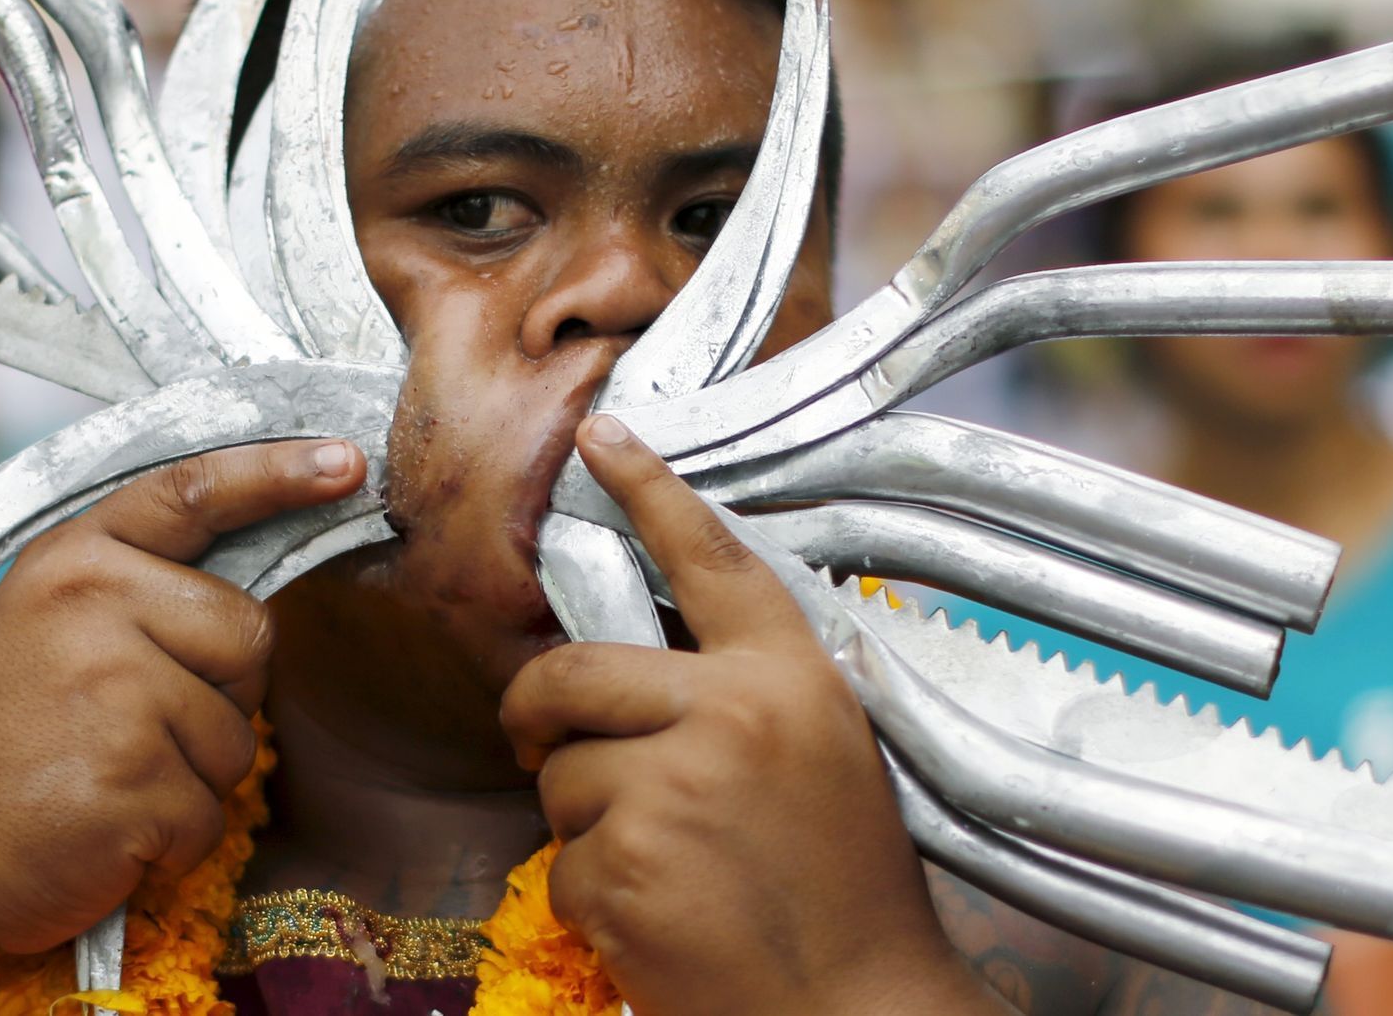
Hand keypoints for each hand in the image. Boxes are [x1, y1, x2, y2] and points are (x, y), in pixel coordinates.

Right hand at [0, 437, 365, 966]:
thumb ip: (139, 589)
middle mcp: (91, 607)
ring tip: (103, 776)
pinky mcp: (131, 781)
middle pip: (250, 632)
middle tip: (126, 726)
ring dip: (191, 775)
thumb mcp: (48, 627)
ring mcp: (112, 693)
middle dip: (219, 692)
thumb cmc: (1, 744)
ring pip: (238, 734)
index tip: (347, 461)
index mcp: (72, 560)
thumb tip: (255, 586)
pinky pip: (212, 811)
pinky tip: (104, 829)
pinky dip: (174, 837)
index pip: (194, 492)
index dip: (277, 473)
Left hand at [501, 415, 1002, 1014]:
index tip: (602, 435)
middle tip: (541, 738)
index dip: (650, 489)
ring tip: (668, 860)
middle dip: (539, 710)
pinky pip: (559, 858)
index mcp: (791, 679)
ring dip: (586, 818)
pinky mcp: (622, 868)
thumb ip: (744, 693)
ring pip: (557, 771)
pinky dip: (590, 892)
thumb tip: (645, 663)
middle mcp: (730, 716)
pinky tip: (658, 914)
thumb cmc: (844, 888)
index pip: (710, 558)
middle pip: (571, 670)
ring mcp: (670, 792)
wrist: (853, 1013)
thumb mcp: (823, 755)